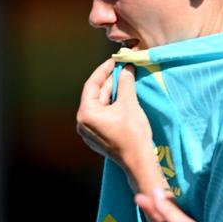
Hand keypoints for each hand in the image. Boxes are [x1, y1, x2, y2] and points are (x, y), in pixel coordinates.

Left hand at [76, 59, 163, 192]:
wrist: (139, 162)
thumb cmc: (133, 134)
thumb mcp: (129, 104)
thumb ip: (126, 83)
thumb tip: (126, 68)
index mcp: (86, 114)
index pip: (92, 85)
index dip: (104, 70)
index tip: (115, 59)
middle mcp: (83, 123)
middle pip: (96, 95)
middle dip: (111, 81)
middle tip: (123, 68)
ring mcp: (90, 131)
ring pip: (101, 105)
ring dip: (113, 92)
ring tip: (126, 79)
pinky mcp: (98, 136)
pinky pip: (104, 115)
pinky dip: (113, 104)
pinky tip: (124, 96)